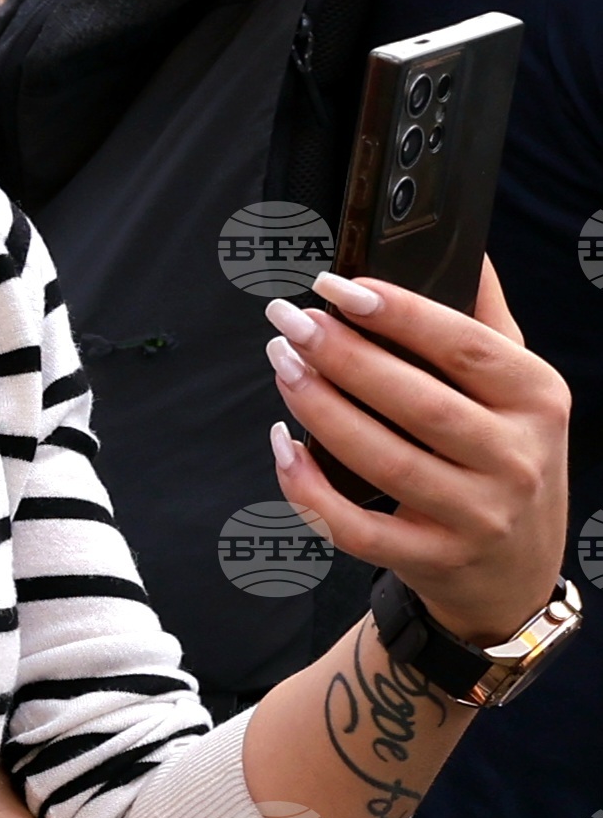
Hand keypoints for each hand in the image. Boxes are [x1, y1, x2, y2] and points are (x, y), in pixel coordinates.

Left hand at [269, 261, 578, 649]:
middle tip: (288, 321)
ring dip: (319, 408)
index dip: (398, 312)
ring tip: (281, 363)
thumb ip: (487, 320)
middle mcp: (515, 459)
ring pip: (384, 460)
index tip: (334, 284)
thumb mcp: (517, 389)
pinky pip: (356, 528)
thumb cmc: (504, 457)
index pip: (466, 347)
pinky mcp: (435, 558)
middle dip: (342, 355)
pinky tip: (281, 445)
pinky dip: (308, 488)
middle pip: (418, 402)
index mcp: (536, 400)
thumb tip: (465, 246)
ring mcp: (478, 515)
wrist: (515, 571)